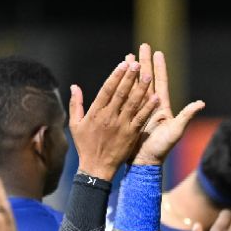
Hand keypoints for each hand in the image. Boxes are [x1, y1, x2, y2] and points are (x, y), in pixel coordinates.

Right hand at [70, 58, 158, 179]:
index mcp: (95, 112)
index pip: (107, 89)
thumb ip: (76, 104)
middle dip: (129, 77)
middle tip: (138, 63)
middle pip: (121, 93)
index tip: (123, 63)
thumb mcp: (75, 124)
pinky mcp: (131, 134)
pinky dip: (148, 108)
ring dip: (141, 89)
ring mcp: (121, 125)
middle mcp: (109, 117)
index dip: (116, 75)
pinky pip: (141, 118)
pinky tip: (156, 98)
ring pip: (133, 103)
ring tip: (148, 75)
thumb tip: (74, 86)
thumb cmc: (85, 146)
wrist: (96, 168)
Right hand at [131, 44, 204, 166]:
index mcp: (161, 107)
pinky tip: (119, 77)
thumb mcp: (176, 131)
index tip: (157, 52)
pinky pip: (126, 98)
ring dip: (132, 71)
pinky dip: (123, 86)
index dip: (159, 67)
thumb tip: (201, 103)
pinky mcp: (130, 116)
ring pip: (135, 86)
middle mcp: (151, 106)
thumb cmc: (162, 148)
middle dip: (144, 63)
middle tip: (142, 46)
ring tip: (129, 56)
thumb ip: (186, 115)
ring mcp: (139, 110)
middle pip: (147, 79)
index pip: (160, 82)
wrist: (145, 162)